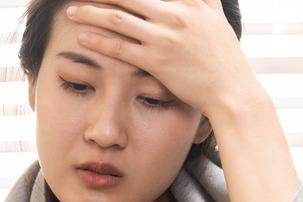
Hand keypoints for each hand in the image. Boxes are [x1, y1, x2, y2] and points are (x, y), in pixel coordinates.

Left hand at [66, 0, 260, 116]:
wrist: (231, 91)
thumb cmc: (225, 58)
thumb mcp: (217, 19)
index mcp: (189, 2)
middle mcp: (174, 14)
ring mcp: (164, 38)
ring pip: (118, 19)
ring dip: (90, 13)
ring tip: (71, 12)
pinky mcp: (156, 62)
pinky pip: (120, 48)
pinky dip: (99, 41)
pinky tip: (83, 38)